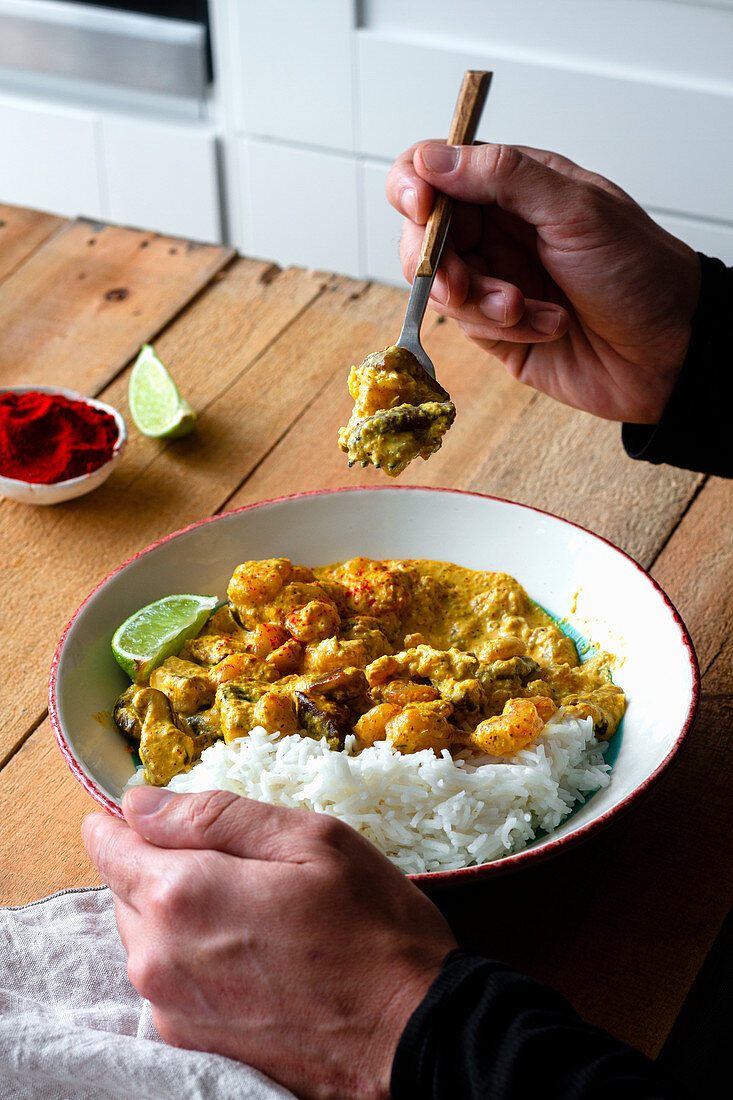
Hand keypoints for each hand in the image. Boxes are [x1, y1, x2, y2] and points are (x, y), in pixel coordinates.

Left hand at [83, 788, 455, 1099]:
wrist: (408, 1034)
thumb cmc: (371, 927)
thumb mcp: (310, 839)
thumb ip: (215, 814)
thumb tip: (139, 802)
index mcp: (184, 893)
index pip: (111, 844)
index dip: (128, 820)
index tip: (154, 810)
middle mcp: (160, 955)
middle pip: (126, 888)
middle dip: (161, 862)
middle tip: (231, 857)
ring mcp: (171, 1006)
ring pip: (143, 934)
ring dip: (176, 910)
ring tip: (246, 903)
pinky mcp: (189, 1040)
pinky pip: (165, 977)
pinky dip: (189, 953)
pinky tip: (246, 948)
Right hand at [386, 142, 701, 422]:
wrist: (671, 351)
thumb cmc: (641, 272)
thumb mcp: (577, 209)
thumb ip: (503, 176)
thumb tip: (433, 158)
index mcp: (515, 185)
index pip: (436, 170)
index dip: (415, 186)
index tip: (422, 207)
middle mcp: (498, 230)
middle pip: (424, 233)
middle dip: (438, 260)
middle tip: (465, 281)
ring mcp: (495, 279)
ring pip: (440, 285)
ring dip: (479, 302)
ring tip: (525, 308)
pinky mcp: (497, 330)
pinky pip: (468, 327)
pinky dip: (503, 328)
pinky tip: (547, 325)